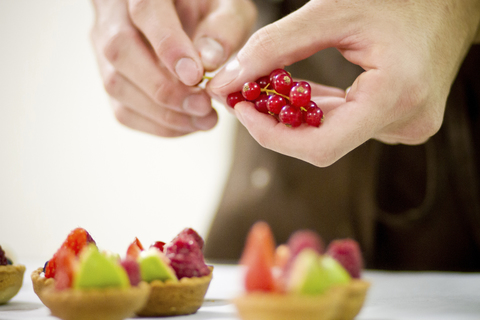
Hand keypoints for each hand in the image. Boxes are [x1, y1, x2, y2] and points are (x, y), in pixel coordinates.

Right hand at [90, 0, 255, 136]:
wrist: (188, 15)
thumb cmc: (210, 10)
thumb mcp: (228, 8)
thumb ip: (223, 28)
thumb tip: (208, 61)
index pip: (145, 11)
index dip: (168, 45)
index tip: (195, 76)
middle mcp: (115, 13)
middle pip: (120, 50)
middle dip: (164, 88)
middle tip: (203, 106)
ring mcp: (105, 45)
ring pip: (115, 84)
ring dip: (162, 113)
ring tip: (203, 120)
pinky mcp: (110, 75)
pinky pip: (122, 108)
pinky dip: (156, 124)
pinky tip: (187, 124)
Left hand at [208, 0, 479, 165]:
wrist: (451, 1)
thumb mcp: (330, 13)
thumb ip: (274, 47)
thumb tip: (226, 82)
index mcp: (394, 96)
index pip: (320, 146)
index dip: (272, 136)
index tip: (241, 110)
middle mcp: (404, 123)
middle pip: (322, 143)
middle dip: (277, 123)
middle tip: (245, 96)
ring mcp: (406, 126)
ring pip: (333, 135)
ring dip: (297, 115)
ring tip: (271, 88)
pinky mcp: (401, 122)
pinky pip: (348, 125)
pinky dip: (320, 111)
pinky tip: (305, 92)